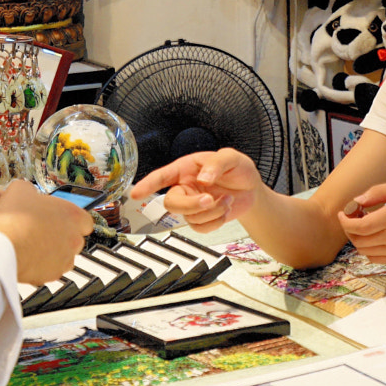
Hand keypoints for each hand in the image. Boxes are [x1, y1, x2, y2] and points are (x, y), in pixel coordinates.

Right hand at [0, 180, 93, 284]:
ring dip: (53, 251)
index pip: (86, 220)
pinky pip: (51, 269)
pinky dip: (42, 265)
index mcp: (73, 215)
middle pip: (75, 238)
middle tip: (42, 230)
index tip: (59, 218)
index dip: (71, 219)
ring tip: (32, 244)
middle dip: (61, 236)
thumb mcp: (20, 190)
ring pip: (64, 256)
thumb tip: (27, 192)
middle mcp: (75, 238)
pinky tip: (28, 256)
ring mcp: (65, 258)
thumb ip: (30, 190)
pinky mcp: (53, 274)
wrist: (3, 247)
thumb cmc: (15, 219)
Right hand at [129, 149, 262, 230]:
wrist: (251, 189)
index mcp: (185, 169)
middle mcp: (185, 187)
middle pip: (172, 203)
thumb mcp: (231, 158)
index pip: (161, 176)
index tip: (135, 193)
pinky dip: (216, 221)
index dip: (147, 184)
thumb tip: (203, 178)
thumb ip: (216, 164)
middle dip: (191, 204)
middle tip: (209, 199)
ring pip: (189, 217)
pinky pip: (200, 228)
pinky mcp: (201, 219)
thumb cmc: (237, 169)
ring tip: (227, 199)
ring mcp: (192, 205)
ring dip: (212, 211)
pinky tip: (225, 209)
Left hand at [338, 179, 385, 264]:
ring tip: (364, 228)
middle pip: (359, 241)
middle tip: (352, 219)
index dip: (345, 222)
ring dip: (359, 241)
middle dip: (350, 230)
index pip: (359, 227)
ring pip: (366, 252)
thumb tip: (357, 201)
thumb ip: (378, 192)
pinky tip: (374, 239)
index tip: (344, 214)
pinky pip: (378, 259)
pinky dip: (370, 251)